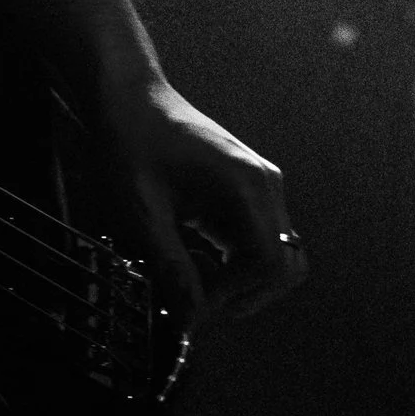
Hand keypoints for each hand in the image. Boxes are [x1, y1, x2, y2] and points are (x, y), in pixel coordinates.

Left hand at [94, 72, 305, 330]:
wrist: (130, 98)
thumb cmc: (131, 143)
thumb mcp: (141, 210)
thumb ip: (170, 265)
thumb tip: (190, 317)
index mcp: (247, 186)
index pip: (271, 263)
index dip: (235, 295)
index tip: (191, 304)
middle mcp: (266, 188)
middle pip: (284, 266)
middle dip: (242, 294)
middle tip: (192, 300)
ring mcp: (261, 190)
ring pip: (271, 259)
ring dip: (234, 281)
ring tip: (185, 274)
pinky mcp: (247, 195)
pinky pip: (253, 243)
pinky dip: (227, 263)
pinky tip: (187, 255)